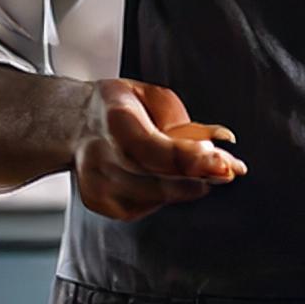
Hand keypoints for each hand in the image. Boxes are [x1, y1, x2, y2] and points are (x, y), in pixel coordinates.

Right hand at [72, 78, 245, 222]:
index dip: (189, 160)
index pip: (153, 148)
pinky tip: (166, 179)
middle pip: (157, 179)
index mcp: (115, 120)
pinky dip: (164, 194)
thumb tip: (220, 143)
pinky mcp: (100, 203)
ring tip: (207, 173)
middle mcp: (100, 156)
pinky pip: (145, 206)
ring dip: (188, 187)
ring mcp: (96, 184)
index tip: (222, 165)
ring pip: (155, 197)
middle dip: (199, 176)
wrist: (74, 123)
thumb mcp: (153, 97)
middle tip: (230, 170)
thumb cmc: (123, 107)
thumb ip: (184, 123)